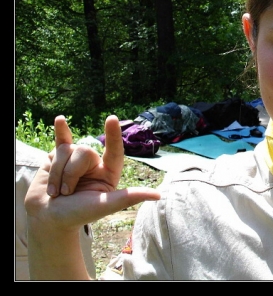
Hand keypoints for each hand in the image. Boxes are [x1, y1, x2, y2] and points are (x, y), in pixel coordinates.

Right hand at [25, 114, 160, 230]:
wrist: (48, 219)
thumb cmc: (77, 215)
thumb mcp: (104, 206)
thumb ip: (128, 197)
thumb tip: (158, 196)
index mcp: (108, 172)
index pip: (114, 150)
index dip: (113, 135)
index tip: (112, 118)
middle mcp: (93, 163)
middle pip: (83, 152)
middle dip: (70, 174)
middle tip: (66, 194)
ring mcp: (75, 158)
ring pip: (65, 150)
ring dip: (57, 175)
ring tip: (56, 192)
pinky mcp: (57, 156)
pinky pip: (60, 140)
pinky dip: (60, 129)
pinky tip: (60, 119)